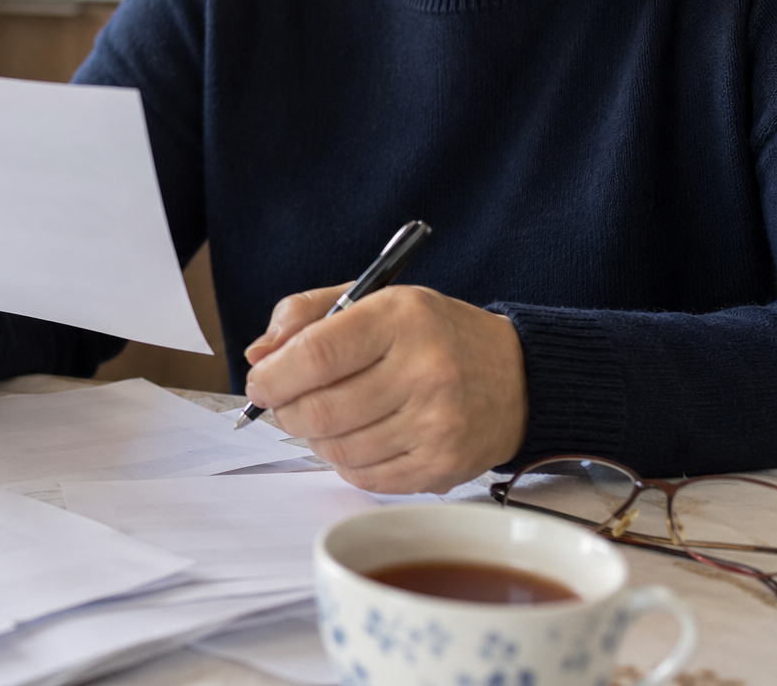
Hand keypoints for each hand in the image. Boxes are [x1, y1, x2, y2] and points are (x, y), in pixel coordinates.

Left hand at [243, 284, 526, 493]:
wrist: (517, 377)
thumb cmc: (432, 335)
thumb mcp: (373, 301)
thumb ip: (306, 316)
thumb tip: (258, 356)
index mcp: (401, 319)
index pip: (315, 354)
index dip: (273, 376)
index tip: (260, 383)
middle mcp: (424, 372)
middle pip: (320, 410)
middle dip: (286, 412)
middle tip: (286, 404)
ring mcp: (437, 425)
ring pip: (337, 449)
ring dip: (315, 439)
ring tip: (328, 418)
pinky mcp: (442, 467)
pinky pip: (364, 477)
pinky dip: (346, 461)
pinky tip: (359, 438)